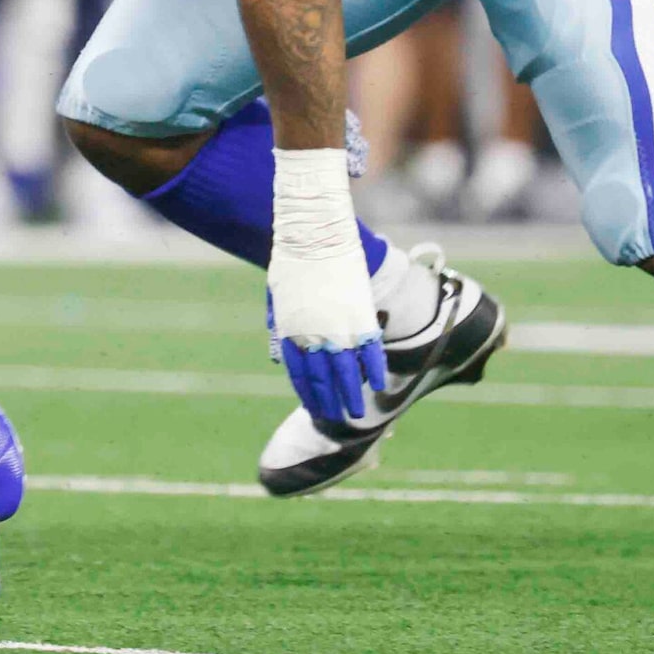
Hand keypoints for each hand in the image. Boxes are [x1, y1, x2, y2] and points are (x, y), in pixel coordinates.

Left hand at [268, 237, 385, 423]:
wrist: (313, 235)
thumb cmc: (290, 262)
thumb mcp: (276, 297)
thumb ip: (278, 328)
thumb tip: (279, 358)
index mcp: (291, 332)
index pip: (301, 375)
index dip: (309, 396)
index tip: (316, 410)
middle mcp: (314, 336)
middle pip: (323, 380)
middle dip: (330, 403)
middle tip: (337, 419)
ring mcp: (338, 328)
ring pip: (347, 372)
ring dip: (353, 396)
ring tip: (357, 413)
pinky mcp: (360, 317)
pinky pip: (369, 351)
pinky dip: (374, 370)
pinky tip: (378, 386)